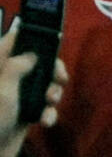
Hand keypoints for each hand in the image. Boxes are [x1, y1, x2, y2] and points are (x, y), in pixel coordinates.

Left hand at [0, 20, 67, 156]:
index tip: (50, 38)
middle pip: (36, 61)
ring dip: (53, 92)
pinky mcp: (25, 114)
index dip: (31, 35)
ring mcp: (17, 97)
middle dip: (52, 69)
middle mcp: (8, 78)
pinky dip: (49, 112)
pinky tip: (45, 121)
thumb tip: (31, 55)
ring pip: (44, 84)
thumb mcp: (3, 90)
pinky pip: (44, 106)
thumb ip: (18, 66)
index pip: (12, 41)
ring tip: (51, 101)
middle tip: (60, 77)